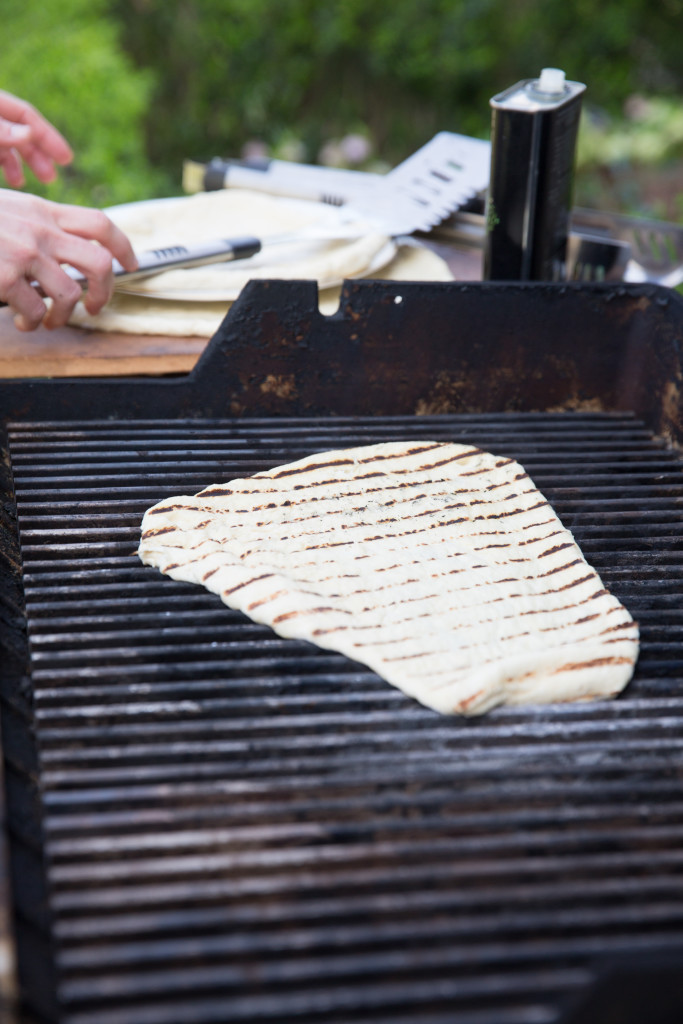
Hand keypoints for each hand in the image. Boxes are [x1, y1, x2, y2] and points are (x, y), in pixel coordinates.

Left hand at [0, 90, 73, 186]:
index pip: (26, 116)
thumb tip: (30, 133)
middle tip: (50, 178)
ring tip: (28, 182)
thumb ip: (1, 129)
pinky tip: (13, 180)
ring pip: (5, 144)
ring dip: (19, 163)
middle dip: (36, 154)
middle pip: (18, 131)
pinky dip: (3, 164)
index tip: (66, 159)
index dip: (48, 137)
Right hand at [0, 189, 137, 330]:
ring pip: (69, 296)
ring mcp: (23, 252)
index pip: (100, 224)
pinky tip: (21, 320)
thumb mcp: (8, 209)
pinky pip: (35, 310)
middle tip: (93, 308)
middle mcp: (39, 229)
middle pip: (99, 264)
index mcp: (43, 211)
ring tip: (46, 320)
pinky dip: (32, 322)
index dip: (124, 247)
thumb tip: (66, 250)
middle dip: (104, 293)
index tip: (131, 265)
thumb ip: (37, 223)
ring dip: (61, 317)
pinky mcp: (5, 275)